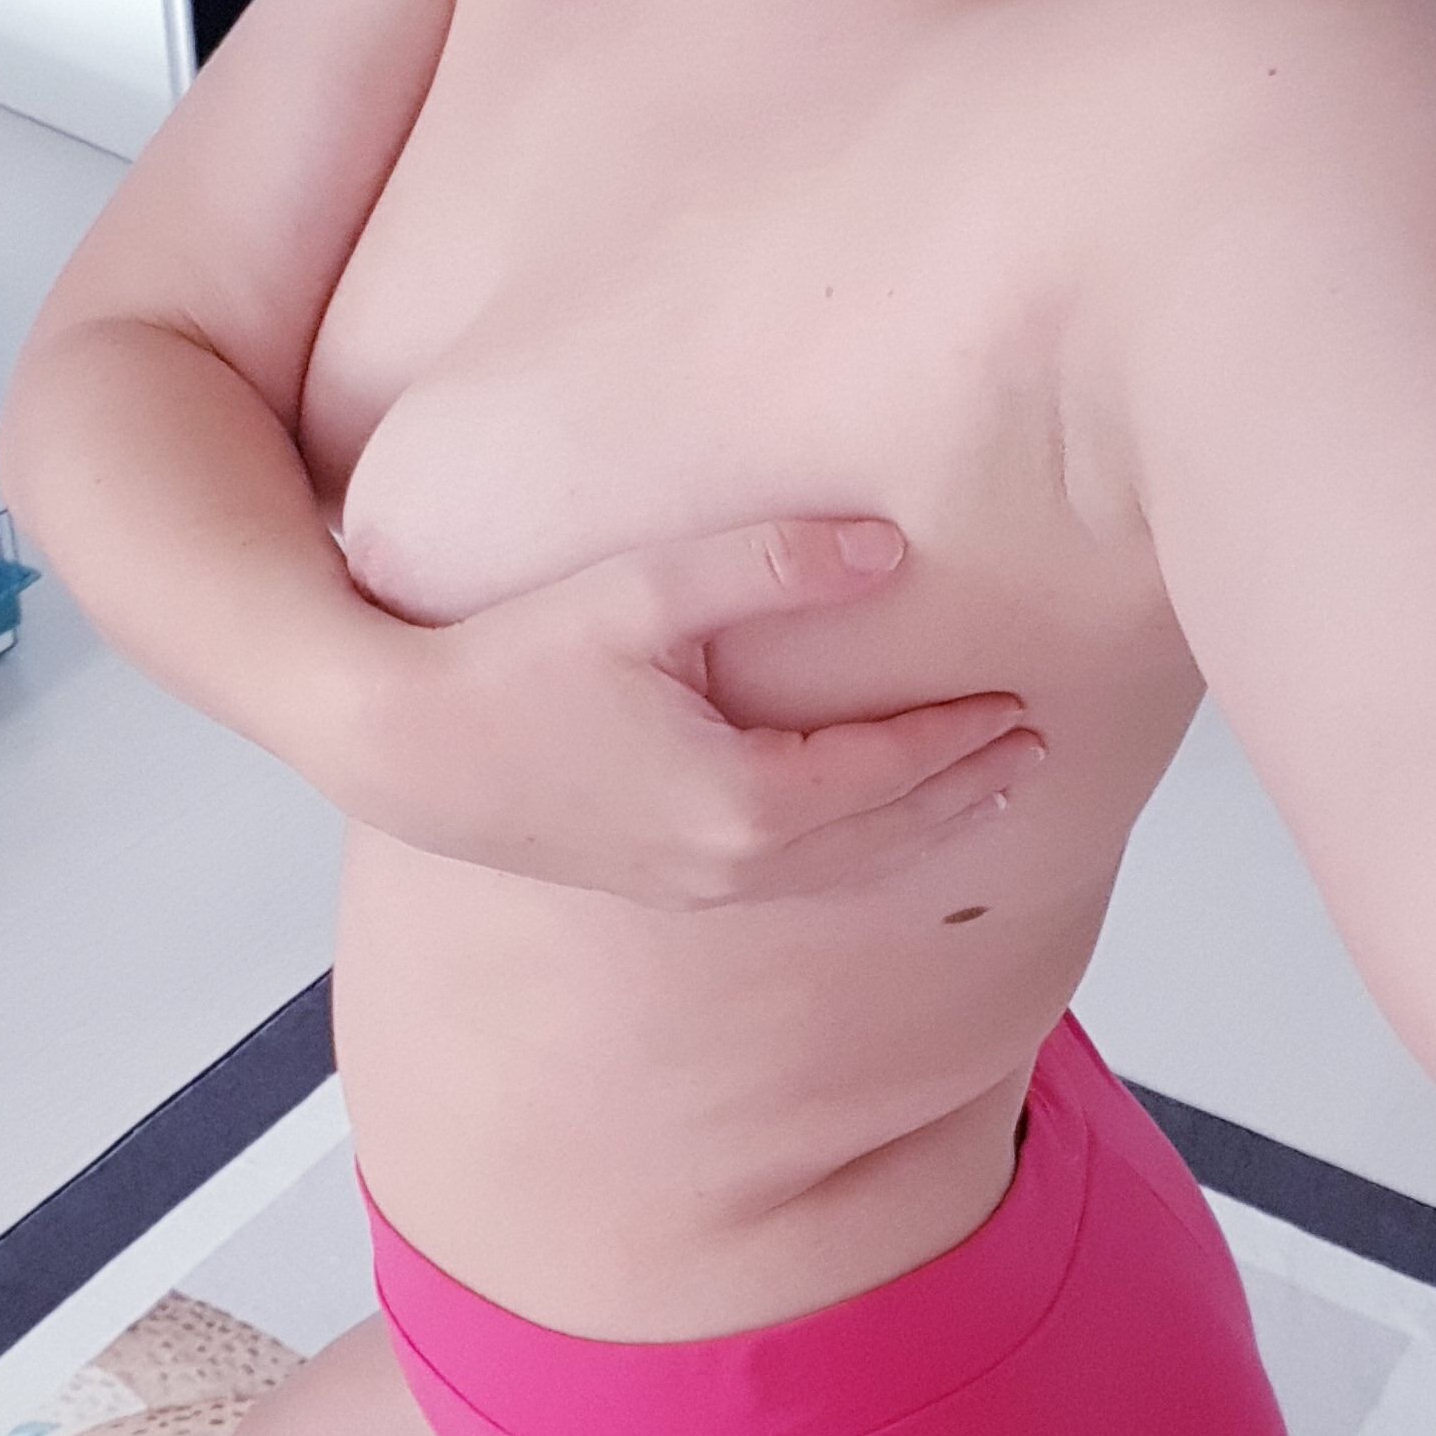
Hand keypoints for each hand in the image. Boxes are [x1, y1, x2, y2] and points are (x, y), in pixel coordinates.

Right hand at [329, 516, 1045, 907]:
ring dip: (919, 833)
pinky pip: (792, 879)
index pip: (889, 773)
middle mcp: (730, 865)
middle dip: (966, 795)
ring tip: (981, 793)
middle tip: (1036, 753)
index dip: (961, 738)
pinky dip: (855, 853)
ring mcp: (694, 887)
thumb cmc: (506, 664)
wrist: (399, 748)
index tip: (1023, 705)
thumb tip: (890, 548)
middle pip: (886, 839)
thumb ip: (771, 565)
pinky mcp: (659, 885)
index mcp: (743, 802)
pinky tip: (867, 824)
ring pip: (843, 871)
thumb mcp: (642, 591)